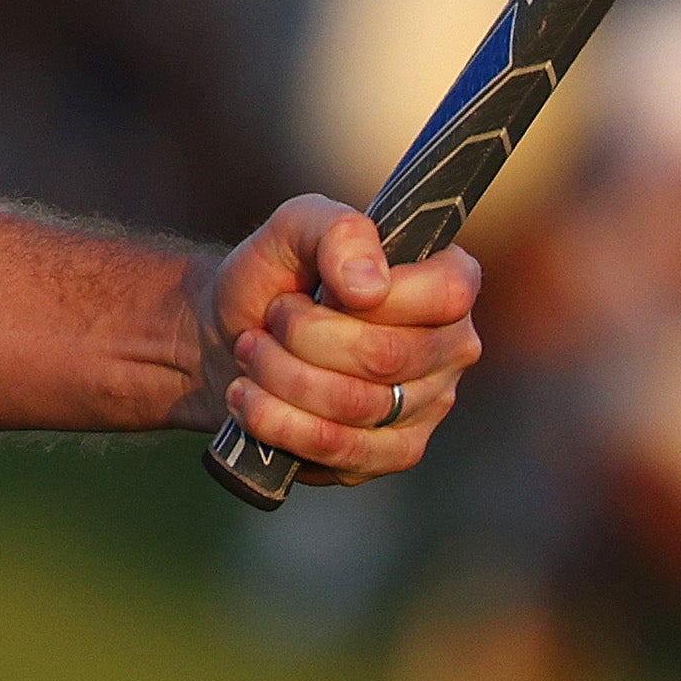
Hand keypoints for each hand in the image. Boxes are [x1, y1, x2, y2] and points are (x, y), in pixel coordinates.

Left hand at [191, 196, 481, 485]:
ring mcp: (428, 407)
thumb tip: (370, 286)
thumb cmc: (278, 275)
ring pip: (359, 408)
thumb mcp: (296, 227)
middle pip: (386, 357)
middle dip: (305, 337)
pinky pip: (344, 453)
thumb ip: (338, 232)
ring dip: (284, 378)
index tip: (318, 289)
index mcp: (449, 283)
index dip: (375, 297)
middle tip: (269, 320)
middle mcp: (451, 348)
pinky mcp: (392, 454)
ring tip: (250, 353)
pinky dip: (282, 424)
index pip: (447, 295)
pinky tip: (249, 399)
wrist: (228, 336)